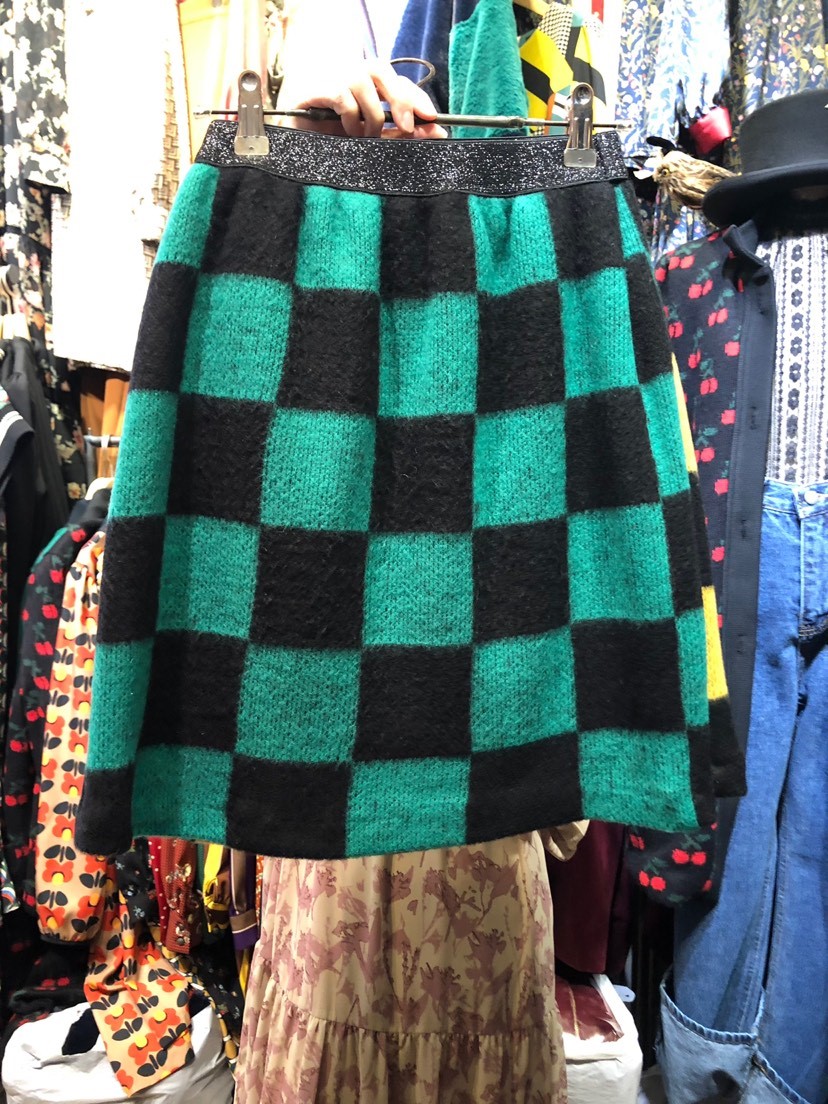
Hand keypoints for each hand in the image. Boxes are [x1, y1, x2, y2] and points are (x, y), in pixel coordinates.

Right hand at [287, 61, 446, 138]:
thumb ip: (402, 133)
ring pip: (364, 84)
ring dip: (372, 115)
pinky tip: (347, 132)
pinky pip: (342, 96)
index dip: (417, 98)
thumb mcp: (376, 139)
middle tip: (406, 128)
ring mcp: (333, 80)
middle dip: (400, 100)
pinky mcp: (317, 89)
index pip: (399, 82)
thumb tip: (438, 132)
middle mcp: (352, 76)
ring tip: (366, 136)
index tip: (433, 119)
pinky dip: (351, 117)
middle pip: (383, 71)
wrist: (297, 147)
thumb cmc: (337, 142)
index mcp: (368, 86)